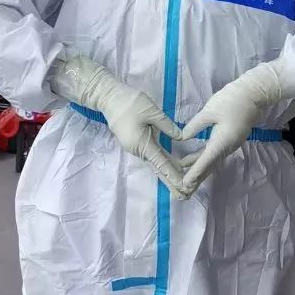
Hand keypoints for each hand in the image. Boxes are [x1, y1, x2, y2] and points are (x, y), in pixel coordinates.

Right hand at [49, 55, 187, 197]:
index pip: (162, 164)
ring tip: (182, 186)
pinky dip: (164, 164)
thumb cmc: (130, 103)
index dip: (174, 176)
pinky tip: (173, 168)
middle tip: (185, 196)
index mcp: (142, 145)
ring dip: (169, 174)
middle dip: (172, 182)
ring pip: (156, 164)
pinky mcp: (137, 143)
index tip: (184, 187)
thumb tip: (181, 138)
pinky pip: (153, 157)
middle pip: (159, 169)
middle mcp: (139, 151)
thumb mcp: (152, 111)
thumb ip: (167, 126)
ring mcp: (137, 148)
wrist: (109, 98)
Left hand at [180, 63, 282, 193]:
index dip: (194, 173)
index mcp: (222, 141)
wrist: (253, 93)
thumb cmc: (231, 100)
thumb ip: (195, 126)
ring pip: (212, 161)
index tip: (185, 184)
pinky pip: (215, 154)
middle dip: (197, 178)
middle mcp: (227, 147)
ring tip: (185, 179)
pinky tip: (192, 160)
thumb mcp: (209, 111)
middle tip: (184, 190)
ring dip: (199, 170)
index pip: (205, 161)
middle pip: (210, 166)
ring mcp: (230, 144)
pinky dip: (204, 160)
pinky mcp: (230, 139)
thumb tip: (182, 138)